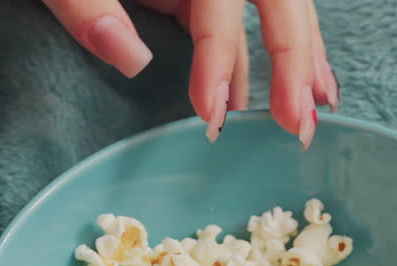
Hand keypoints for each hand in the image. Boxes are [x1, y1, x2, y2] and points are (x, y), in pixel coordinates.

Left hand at [40, 0, 337, 147]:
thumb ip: (83, 2)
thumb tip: (130, 58)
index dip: (222, 54)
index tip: (212, 111)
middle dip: (292, 58)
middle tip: (296, 123)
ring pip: (276, 3)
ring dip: (299, 56)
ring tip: (313, 111)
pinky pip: (243, 16)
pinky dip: (272, 50)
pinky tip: (294, 86)